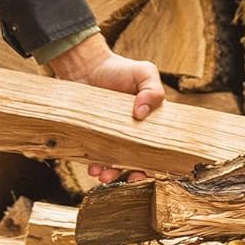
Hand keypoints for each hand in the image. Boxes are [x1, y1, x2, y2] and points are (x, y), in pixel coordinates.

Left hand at [47, 33, 164, 184]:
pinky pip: (94, 157)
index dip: (158, 164)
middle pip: (137, 163)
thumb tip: (141, 113)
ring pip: (115, 164)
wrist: (86, 66)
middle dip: (134, 174)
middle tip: (130, 178)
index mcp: (150, 125)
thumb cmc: (119, 69)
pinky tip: (92, 167)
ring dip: (111, 174)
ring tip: (104, 174)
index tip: (151, 170)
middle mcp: (132, 135)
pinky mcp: (92, 137)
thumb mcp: (144, 72)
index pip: (158, 150)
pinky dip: (94, 165)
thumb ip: (153, 90)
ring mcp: (111, 138)